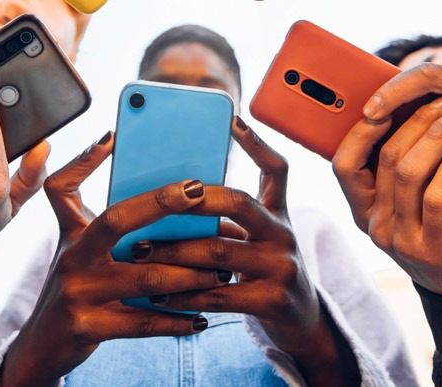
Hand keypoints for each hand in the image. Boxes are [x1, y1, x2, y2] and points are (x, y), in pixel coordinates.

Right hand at [1, 134, 220, 385]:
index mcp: (72, 235)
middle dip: (160, 203)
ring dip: (189, 273)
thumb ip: (106, 225)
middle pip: (117, 220)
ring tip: (222, 270)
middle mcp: (72, 259)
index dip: (83, 160)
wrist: (41, 349)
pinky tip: (201, 319)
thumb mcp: (78, 252)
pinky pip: (142, 323)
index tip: (115, 137)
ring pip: (145, 277)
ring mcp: (78, 294)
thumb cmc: (76, 290)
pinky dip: (176, 321)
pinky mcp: (88, 328)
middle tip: (199, 192)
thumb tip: (159, 193)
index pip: (64, 188)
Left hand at [135, 118, 359, 384]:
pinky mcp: (272, 301)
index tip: (233, 119)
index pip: (276, 169)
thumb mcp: (257, 239)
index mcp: (278, 213)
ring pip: (218, 252)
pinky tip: (157, 295)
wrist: (302, 321)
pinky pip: (218, 294)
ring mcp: (281, 267)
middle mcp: (284, 234)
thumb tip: (166, 201)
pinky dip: (183, 294)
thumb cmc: (264, 273)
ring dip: (173, 252)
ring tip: (139, 251)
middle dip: (193, 200)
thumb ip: (227, 220)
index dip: (257, 143)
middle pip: (238, 203)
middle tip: (157, 201)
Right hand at [333, 97, 441, 302]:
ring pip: (409, 173)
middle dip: (415, 121)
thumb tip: (401, 106)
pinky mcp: (434, 250)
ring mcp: (401, 241)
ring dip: (436, 137)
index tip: (389, 101)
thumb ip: (400, 168)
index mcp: (363, 210)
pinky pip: (437, 197)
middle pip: (384, 159)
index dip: (362, 130)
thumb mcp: (413, 200)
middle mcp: (375, 226)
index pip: (344, 163)